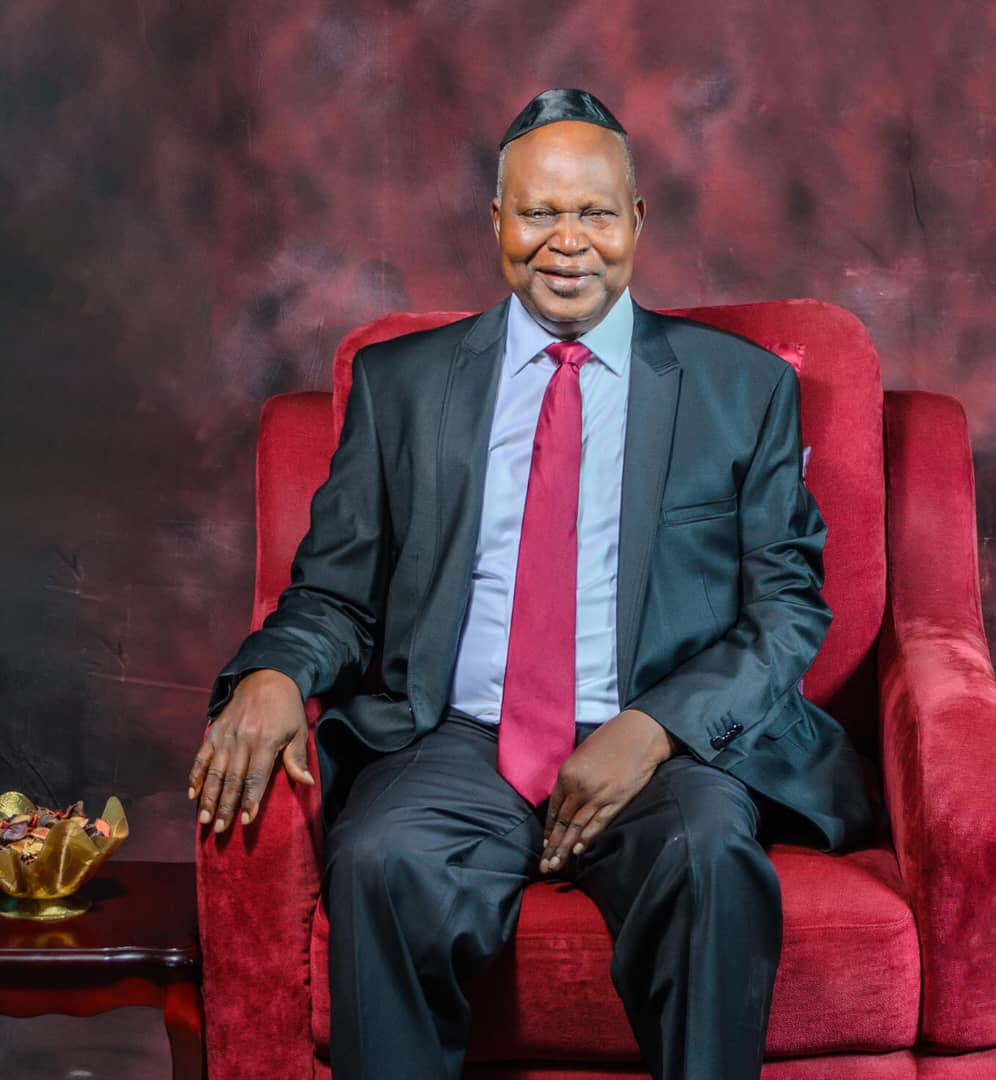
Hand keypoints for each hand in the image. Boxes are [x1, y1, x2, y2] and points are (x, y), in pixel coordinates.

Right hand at [187, 669, 313, 832]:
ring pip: (215, 773)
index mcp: (266, 741)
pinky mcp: (214, 731)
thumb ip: (297, 758)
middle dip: (225, 807)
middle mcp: (243, 740)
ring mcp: (226, 736)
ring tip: (204, 820)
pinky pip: (202, 757)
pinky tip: (193, 795)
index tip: (246, 821)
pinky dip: (196, 776)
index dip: (250, 800)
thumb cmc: (286, 708)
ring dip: (208, 798)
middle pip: (233, 780)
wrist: (266, 677)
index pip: (256, 777)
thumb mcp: (298, 730)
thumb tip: (307, 783)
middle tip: (219, 830)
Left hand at [540, 709, 673, 873]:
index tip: (545, 844)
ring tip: (557, 866)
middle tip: (544, 866)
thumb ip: (573, 777)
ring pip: (576, 827)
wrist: (639, 734)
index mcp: (567, 773)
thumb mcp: (583, 755)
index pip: (553, 807)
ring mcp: (597, 795)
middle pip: (562, 822)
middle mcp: (579, 786)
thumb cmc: (611, 739)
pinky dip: (587, 838)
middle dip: (553, 846)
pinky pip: (597, 823)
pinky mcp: (616, 801)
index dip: (549, 828)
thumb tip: (567, 798)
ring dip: (565, 848)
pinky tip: (578, 851)